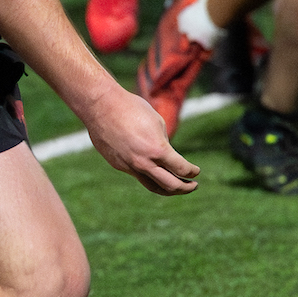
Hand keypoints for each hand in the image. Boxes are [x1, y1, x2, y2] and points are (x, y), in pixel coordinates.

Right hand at [79, 83, 199, 194]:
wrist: (102, 106)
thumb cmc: (133, 109)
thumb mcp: (157, 123)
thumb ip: (163, 144)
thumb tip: (166, 157)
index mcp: (158, 150)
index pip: (181, 169)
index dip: (192, 172)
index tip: (196, 172)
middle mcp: (144, 163)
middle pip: (170, 185)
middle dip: (184, 188)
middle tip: (193, 186)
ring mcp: (129, 166)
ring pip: (152, 186)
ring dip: (167, 190)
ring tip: (177, 188)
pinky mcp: (118, 165)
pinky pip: (137, 174)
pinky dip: (149, 176)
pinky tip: (154, 171)